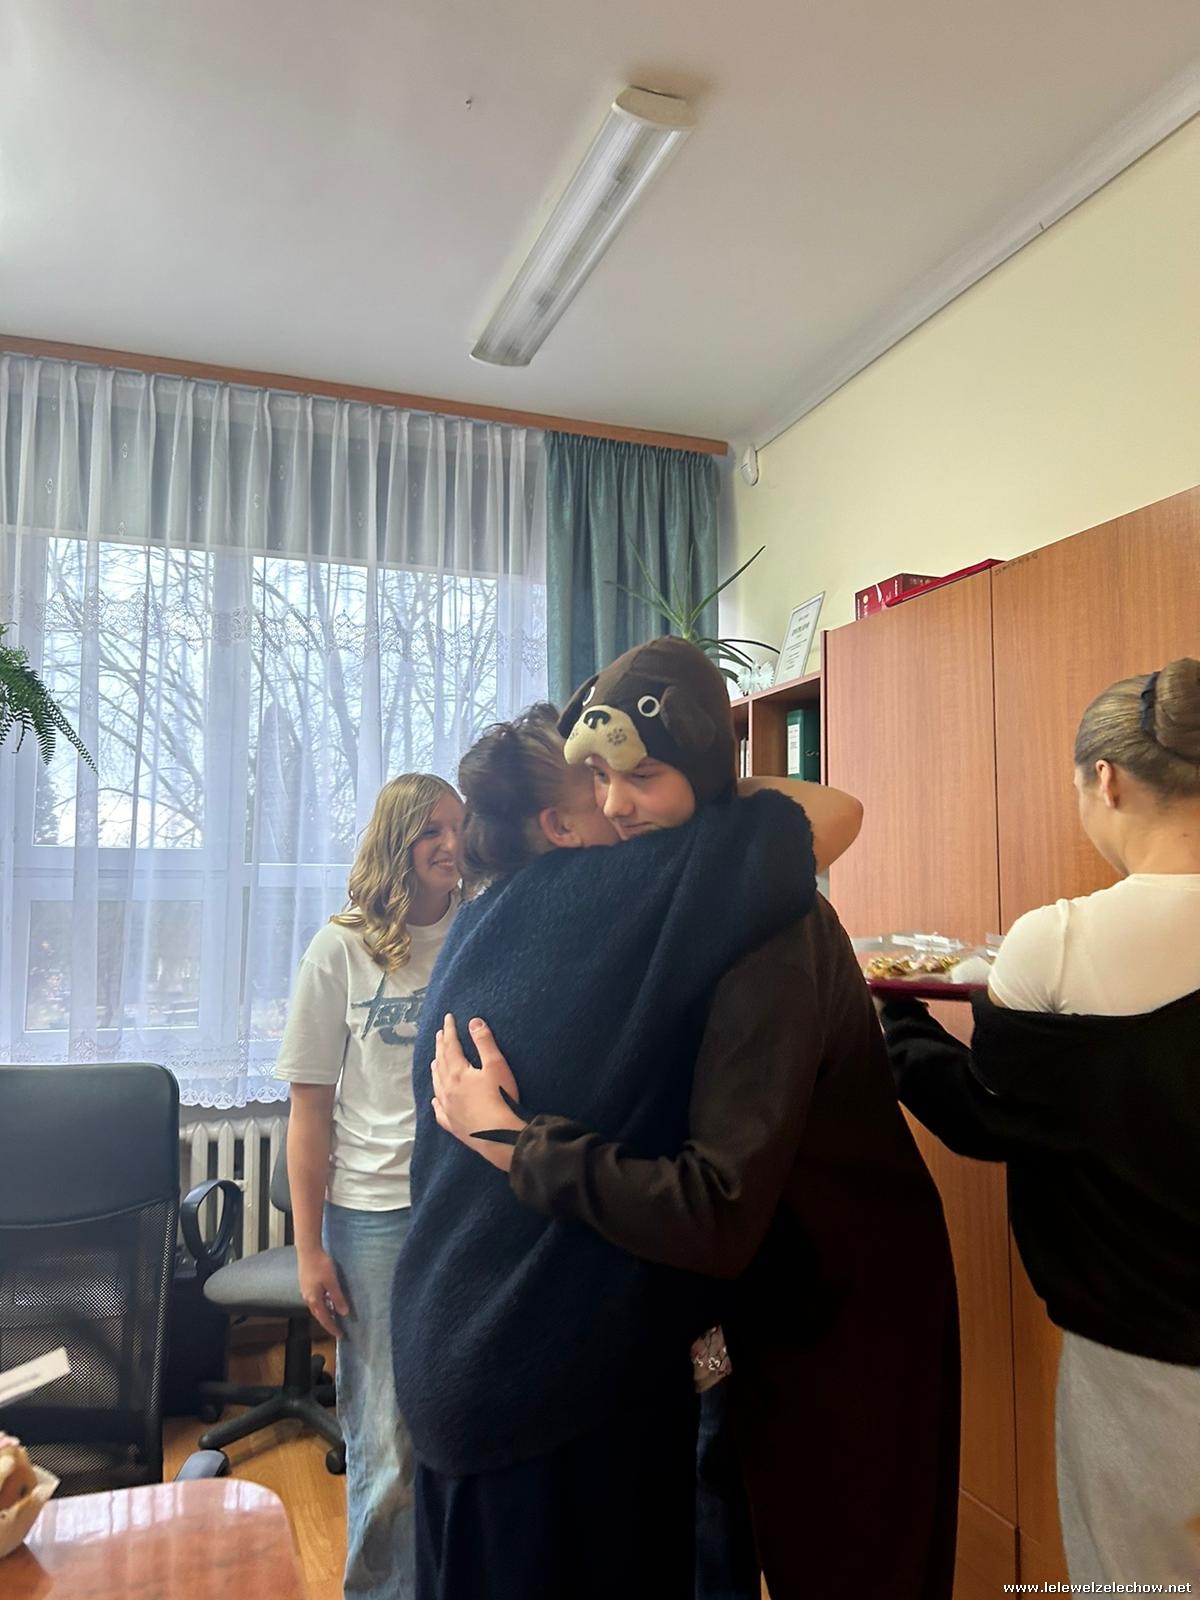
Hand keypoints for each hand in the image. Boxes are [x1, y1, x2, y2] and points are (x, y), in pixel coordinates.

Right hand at [297, 1248, 348, 1340]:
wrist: (308, 1250)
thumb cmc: (321, 1265)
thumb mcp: (332, 1282)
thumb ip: (338, 1298)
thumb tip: (344, 1313)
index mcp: (314, 1299)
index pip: (324, 1318)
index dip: (332, 1327)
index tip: (340, 1335)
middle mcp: (307, 1298)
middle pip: (318, 1314)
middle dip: (328, 1322)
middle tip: (337, 1328)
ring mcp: (305, 1291)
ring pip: (316, 1307)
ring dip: (325, 1312)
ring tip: (334, 1315)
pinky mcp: (306, 1283)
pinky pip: (314, 1299)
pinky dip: (322, 1303)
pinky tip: (327, 1299)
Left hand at [431, 1013, 524, 1173]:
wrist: (499, 1135)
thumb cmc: (500, 1098)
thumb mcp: (496, 1065)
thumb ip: (484, 1042)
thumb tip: (473, 1022)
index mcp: (457, 1073)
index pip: (451, 1046)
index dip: (449, 1031)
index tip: (448, 1018)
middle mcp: (447, 1089)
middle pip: (441, 1063)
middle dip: (441, 1046)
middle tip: (439, 1034)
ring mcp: (448, 1108)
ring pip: (437, 1084)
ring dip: (436, 1069)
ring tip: (434, 1060)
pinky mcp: (452, 1124)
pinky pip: (439, 1110)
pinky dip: (436, 1101)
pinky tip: (435, 1099)